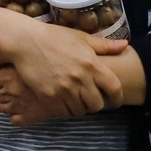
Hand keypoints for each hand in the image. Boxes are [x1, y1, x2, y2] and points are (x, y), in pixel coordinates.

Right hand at [0, 25, 130, 122]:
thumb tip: (125, 46)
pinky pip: (64, 113)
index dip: (117, 98)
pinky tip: (63, 100)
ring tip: (76, 99)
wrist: (25, 42)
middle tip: (90, 98)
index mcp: (91, 64)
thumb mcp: (81, 38)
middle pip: (97, 104)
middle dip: (96, 103)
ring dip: (80, 107)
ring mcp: (64, 90)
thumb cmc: (54, 37)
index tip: (115, 101)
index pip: (114, 88)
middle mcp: (80, 79)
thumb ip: (104, 45)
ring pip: (81, 111)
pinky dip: (65, 109)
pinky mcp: (49, 97)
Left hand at [0, 65, 56, 124]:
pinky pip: (14, 120)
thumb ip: (7, 61)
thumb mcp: (26, 59)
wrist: (68, 85)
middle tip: (16, 87)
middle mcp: (10, 92)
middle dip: (3, 92)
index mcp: (7, 76)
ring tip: (23, 97)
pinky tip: (27, 108)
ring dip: (10, 104)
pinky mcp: (27, 118)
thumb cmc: (48, 66)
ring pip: (3, 108)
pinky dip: (18, 116)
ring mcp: (17, 106)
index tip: (1, 79)